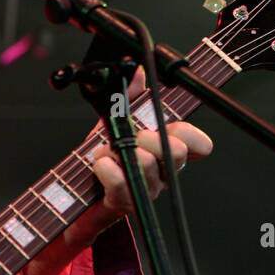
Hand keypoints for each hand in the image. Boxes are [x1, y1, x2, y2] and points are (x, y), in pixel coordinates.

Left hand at [66, 70, 212, 249]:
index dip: (190, 134)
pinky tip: (100, 162)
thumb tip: (138, 70)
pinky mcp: (122, 204)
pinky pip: (123, 185)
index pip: (198, 145)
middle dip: (152, 137)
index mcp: (166, 153)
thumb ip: (129, 96)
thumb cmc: (104, 158)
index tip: (171, 126)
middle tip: (132, 137)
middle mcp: (162, 174)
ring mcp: (144, 192)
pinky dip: (108, 169)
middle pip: (177, 153)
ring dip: (121, 151)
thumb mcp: (115, 122)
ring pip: (148, 166)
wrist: (76, 194)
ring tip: (104, 150)